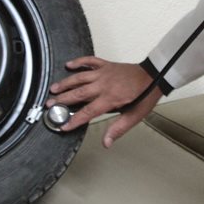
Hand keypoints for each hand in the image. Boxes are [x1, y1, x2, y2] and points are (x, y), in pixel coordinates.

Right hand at [47, 57, 162, 147]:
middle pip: (78, 93)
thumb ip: (118, 129)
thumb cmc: (144, 96)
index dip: (74, 120)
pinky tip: (69, 65)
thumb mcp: (134, 116)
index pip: (87, 112)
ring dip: (65, 83)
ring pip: (79, 77)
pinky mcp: (106, 65)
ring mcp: (104, 73)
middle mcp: (103, 85)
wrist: (154, 76)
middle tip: (49, 105)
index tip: (63, 126)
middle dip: (62, 100)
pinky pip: (90, 61)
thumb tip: (106, 142)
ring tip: (53, 89)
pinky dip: (79, 61)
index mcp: (110, 99)